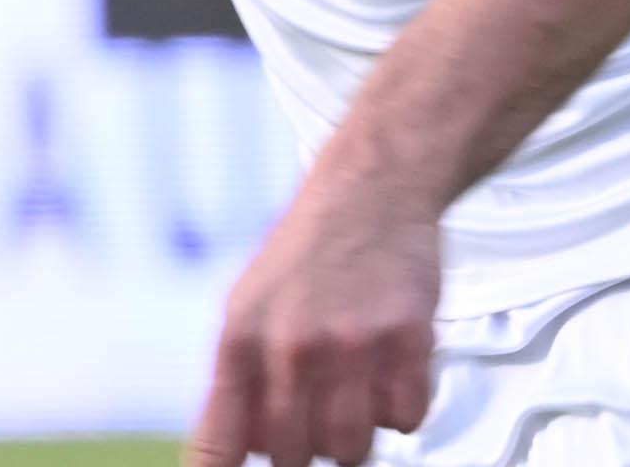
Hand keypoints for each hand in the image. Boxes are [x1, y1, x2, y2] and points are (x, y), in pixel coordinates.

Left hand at [189, 174, 441, 466]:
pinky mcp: (408, 338)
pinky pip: (407, 419)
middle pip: (294, 457)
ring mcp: (351, 343)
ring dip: (356, 431)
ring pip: (351, 449)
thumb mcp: (249, 308)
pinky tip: (390, 364)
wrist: (367, 190)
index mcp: (240, 337)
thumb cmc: (306, 256)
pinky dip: (402, 405)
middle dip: (305, 446)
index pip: (222, 437)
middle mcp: (291, 344)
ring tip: (355, 382)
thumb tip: (248, 449)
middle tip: (317, 407)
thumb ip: (243, 380)